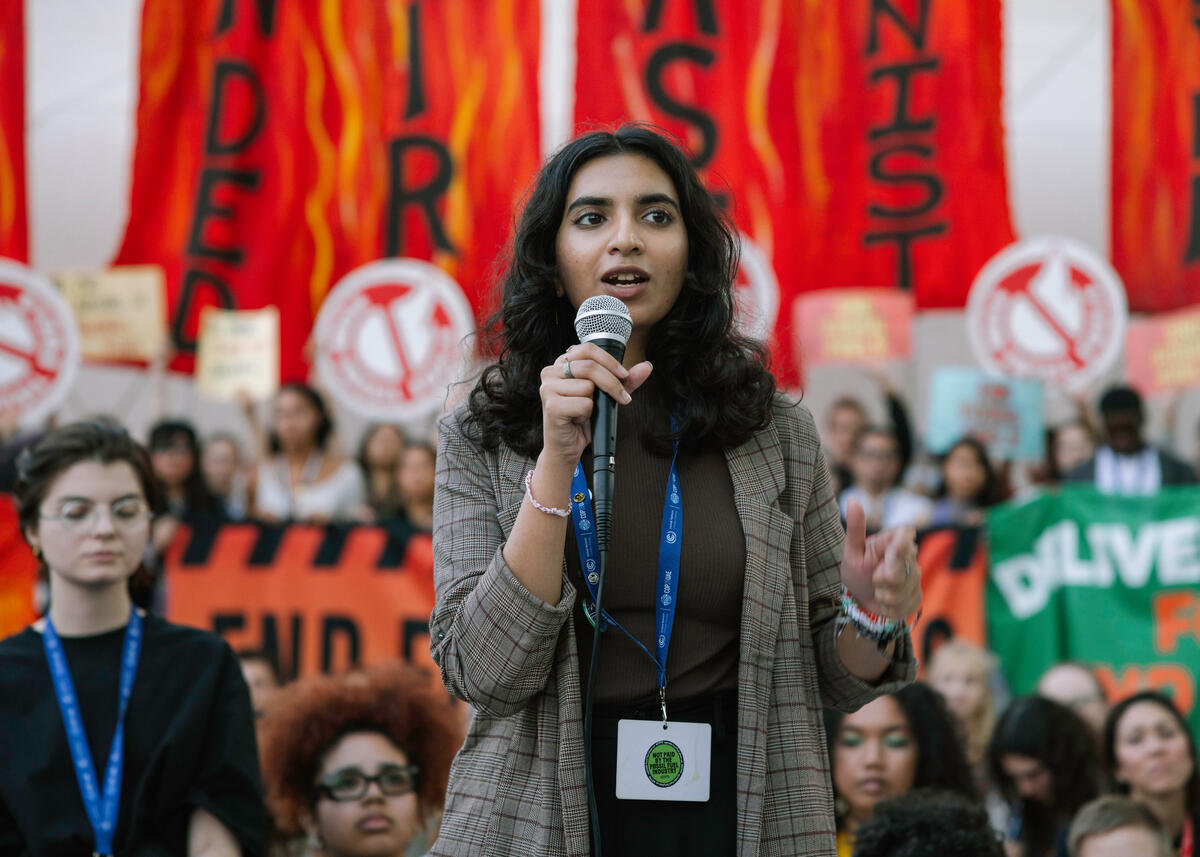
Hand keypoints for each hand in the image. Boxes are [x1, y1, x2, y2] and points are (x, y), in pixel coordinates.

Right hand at [538, 343, 652, 467]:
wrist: (567, 447)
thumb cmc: (581, 419)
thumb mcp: (606, 396)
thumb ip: (624, 381)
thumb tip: (646, 367)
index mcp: (562, 364)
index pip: (588, 349)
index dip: (610, 361)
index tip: (624, 375)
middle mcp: (551, 372)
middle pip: (590, 367)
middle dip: (612, 383)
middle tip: (622, 398)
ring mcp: (548, 388)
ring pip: (588, 386)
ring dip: (595, 403)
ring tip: (585, 412)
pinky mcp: (552, 406)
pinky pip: (584, 404)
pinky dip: (587, 414)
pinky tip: (578, 419)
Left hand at [840, 500, 921, 619]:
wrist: (861, 601)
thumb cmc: (856, 572)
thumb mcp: (851, 551)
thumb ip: (856, 528)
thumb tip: (852, 499)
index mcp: (894, 541)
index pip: (906, 535)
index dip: (898, 548)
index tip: (885, 557)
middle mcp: (909, 557)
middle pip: (903, 567)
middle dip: (883, 577)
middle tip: (874, 578)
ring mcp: (915, 577)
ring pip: (903, 588)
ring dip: (884, 594)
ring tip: (877, 590)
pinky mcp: (916, 596)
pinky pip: (905, 604)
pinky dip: (889, 606)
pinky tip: (884, 602)